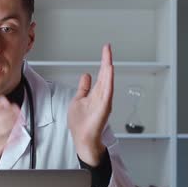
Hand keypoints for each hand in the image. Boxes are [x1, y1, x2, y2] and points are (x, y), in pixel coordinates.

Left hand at [68, 44, 113, 165]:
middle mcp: (101, 96)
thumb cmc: (81, 124)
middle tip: (108, 47)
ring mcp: (103, 101)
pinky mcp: (104, 108)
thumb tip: (86, 75)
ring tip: (109, 56)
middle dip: (106, 60)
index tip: (105, 49)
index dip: (103, 61)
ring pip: (107, 81)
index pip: (100, 74)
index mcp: (95, 93)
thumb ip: (84, 87)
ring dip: (108, 69)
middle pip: (105, 75)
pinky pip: (107, 92)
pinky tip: (109, 71)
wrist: (83, 139)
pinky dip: (108, 81)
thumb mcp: (78, 100)